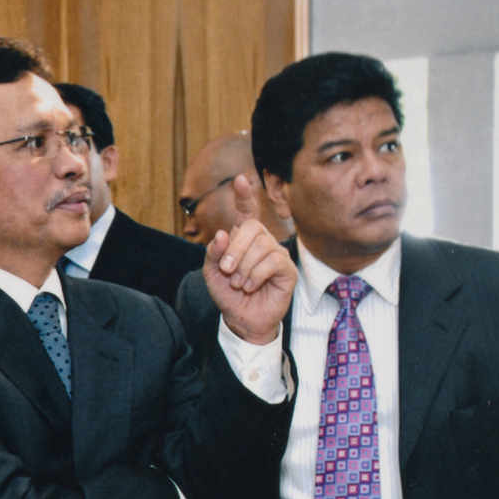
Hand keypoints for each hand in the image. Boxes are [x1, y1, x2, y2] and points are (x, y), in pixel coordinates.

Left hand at [203, 175, 295, 343]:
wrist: (241, 319)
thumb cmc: (228, 294)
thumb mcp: (212, 272)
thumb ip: (213, 252)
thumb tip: (223, 233)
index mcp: (243, 239)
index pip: (246, 212)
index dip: (244, 195)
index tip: (240, 180)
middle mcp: (262, 241)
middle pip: (251, 228)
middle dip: (235, 249)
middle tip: (227, 270)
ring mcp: (276, 254)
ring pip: (261, 246)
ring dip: (245, 267)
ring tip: (239, 283)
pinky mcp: (287, 269)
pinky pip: (272, 261)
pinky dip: (256, 275)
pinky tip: (250, 286)